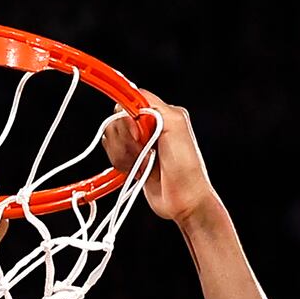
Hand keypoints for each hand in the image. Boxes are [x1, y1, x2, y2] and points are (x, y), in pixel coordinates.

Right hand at [103, 92, 218, 227]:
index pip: (131, 99)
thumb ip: (154, 106)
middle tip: (144, 150)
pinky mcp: (132, 161)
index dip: (126, 113)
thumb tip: (132, 97)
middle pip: (118, 119)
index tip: (135, 132)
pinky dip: (122, 163)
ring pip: (113, 138)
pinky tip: (137, 171)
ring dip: (124, 154)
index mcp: (161, 113)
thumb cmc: (186, 168)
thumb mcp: (175, 126)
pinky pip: (113, 154)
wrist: (184, 201)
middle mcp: (149, 125)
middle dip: (126, 138)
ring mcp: (140, 144)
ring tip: (143, 164)